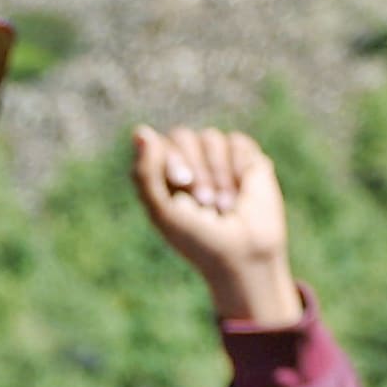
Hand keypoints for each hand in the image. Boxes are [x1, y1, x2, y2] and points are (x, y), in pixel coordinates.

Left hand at [130, 125, 301, 328]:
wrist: (243, 255)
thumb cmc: (199, 242)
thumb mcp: (164, 213)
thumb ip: (146, 175)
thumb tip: (140, 131)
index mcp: (164, 179)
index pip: (157, 144)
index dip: (171, 158)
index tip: (183, 181)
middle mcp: (189, 164)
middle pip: (183, 136)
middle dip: (195, 169)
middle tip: (204, 201)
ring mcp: (217, 160)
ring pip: (210, 137)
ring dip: (217, 174)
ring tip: (223, 206)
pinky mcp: (245, 158)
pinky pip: (236, 141)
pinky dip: (238, 168)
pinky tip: (242, 192)